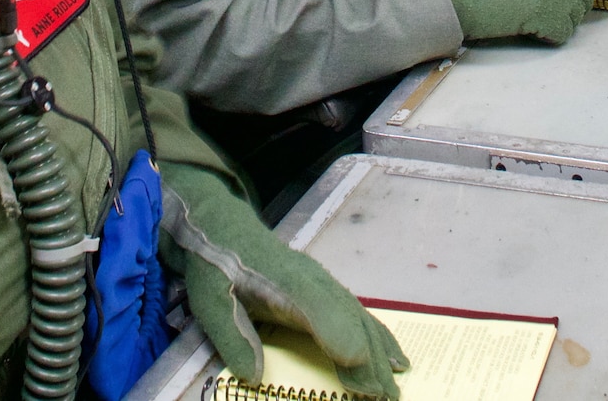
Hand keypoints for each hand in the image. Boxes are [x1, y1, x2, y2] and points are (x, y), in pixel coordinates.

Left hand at [160, 164, 407, 398]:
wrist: (217, 224)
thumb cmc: (213, 263)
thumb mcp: (209, 299)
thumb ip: (231, 334)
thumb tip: (253, 376)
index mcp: (284, 280)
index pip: (320, 311)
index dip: (341, 341)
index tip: (359, 371)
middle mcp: (312, 280)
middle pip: (348, 320)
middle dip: (370, 360)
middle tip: (387, 397)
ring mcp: (321, 282)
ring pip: (358, 316)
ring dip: (380, 350)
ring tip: (398, 381)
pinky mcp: (322, 287)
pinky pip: (356, 312)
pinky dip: (377, 335)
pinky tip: (391, 355)